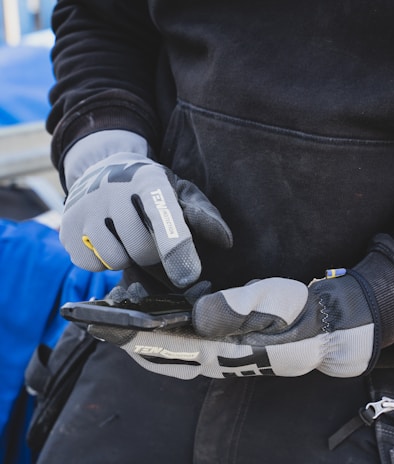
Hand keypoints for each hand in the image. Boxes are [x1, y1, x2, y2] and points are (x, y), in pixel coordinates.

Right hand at [60, 151, 231, 287]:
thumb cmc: (148, 189)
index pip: (163, 216)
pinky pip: (91, 265)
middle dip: (152, 255)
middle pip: (141, 250)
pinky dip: (103, 261)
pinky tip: (107, 241)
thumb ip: (202, 215)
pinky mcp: (66, 228)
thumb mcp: (178, 192)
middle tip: (147, 237)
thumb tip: (225, 240)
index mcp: (148, 179)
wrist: (101, 171)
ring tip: (126, 237)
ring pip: (116, 260)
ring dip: (127, 258)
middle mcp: (112, 189)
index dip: (176, 247)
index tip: (189, 277)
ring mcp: (84, 208)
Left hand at [89, 269, 379, 378]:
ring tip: (114, 312)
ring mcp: (213, 351)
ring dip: (136, 334)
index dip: (131, 336)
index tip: (102, 324)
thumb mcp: (273, 305)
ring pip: (163, 349)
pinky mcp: (219, 342)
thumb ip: (236, 308)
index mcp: (219, 351)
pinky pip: (177, 341)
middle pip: (155, 353)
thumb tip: (199, 313)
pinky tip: (148, 315)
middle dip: (125, 337)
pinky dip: (156, 331)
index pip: (164, 348)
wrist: (320, 329)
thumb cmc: (298, 316)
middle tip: (97, 317)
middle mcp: (210, 356)